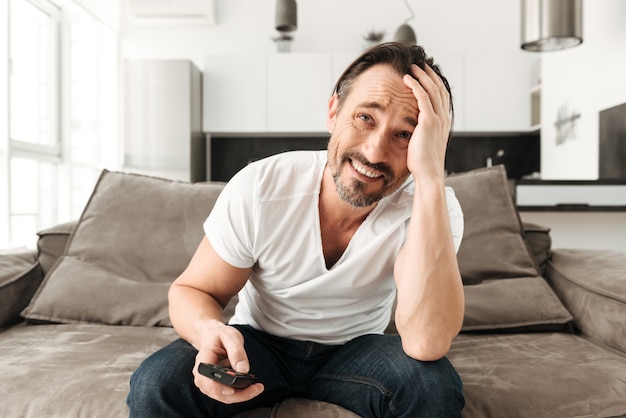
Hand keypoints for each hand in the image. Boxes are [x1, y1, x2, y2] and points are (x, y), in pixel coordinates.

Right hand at [192, 323, 263, 403]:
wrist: (213, 335)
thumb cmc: (219, 335)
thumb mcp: (230, 337)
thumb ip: (236, 352)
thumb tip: (243, 369)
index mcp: (203, 361)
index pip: (207, 381)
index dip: (219, 388)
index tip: (234, 389)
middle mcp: (202, 375)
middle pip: (217, 393)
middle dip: (238, 395)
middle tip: (256, 388)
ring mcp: (208, 382)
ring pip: (223, 397)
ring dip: (241, 396)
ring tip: (257, 388)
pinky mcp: (216, 385)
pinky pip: (227, 394)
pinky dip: (239, 393)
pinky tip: (250, 387)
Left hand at [402, 64, 451, 178]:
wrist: (429, 174)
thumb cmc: (423, 162)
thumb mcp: (424, 142)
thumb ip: (421, 131)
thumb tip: (412, 128)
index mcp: (444, 122)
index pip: (441, 95)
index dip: (434, 82)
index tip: (424, 73)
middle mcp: (444, 117)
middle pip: (438, 88)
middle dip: (429, 74)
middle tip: (419, 64)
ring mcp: (438, 119)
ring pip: (431, 89)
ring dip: (421, 75)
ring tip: (412, 66)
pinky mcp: (428, 121)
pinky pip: (422, 97)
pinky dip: (415, 85)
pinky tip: (407, 78)